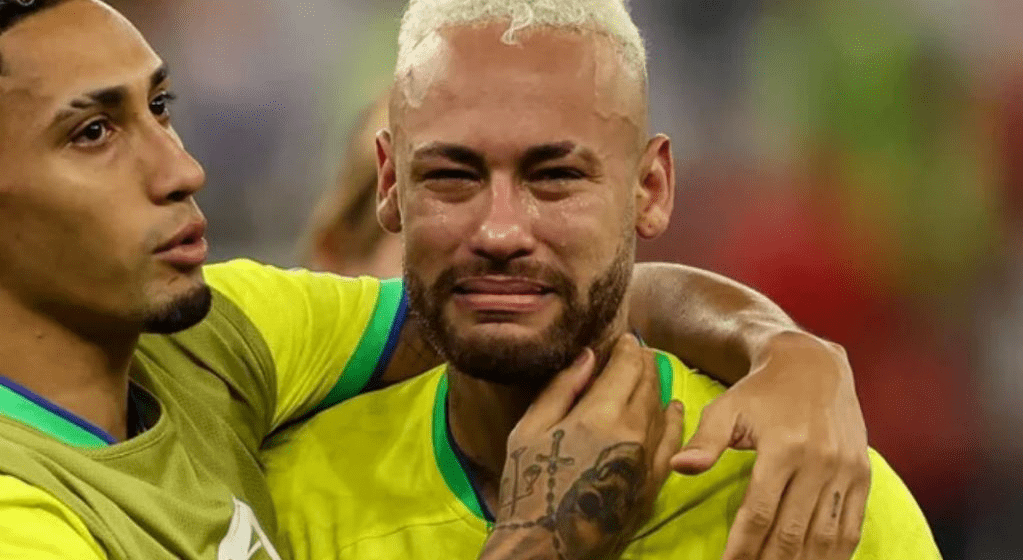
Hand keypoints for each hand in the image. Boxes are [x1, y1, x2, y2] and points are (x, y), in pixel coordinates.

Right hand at [478, 335, 685, 559]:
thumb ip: (561, 388)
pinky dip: (675, 421)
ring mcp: (646, 461)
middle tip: (639, 350)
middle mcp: (632, 434)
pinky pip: (673, 444)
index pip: (627, 365)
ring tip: (651, 372)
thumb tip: (588, 356)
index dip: (628, 346)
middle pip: (649, 383)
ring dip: (658, 386)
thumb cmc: (529, 487)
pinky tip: (673, 410)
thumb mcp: (530, 430)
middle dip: (645, 362)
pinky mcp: (652, 484)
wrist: (545, 547)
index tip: (624, 339)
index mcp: (599, 415)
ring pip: (663, 410)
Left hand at [671, 331, 869, 559]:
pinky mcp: (861, 474)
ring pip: (824, 536)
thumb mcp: (726, 408)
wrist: (812, 365)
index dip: (742, 547)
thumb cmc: (760, 391)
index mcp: (782, 446)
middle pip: (792, 532)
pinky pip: (851, 526)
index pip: (759, 512)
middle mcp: (818, 460)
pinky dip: (835, 554)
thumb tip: (680, 467)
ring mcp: (844, 469)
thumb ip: (704, 441)